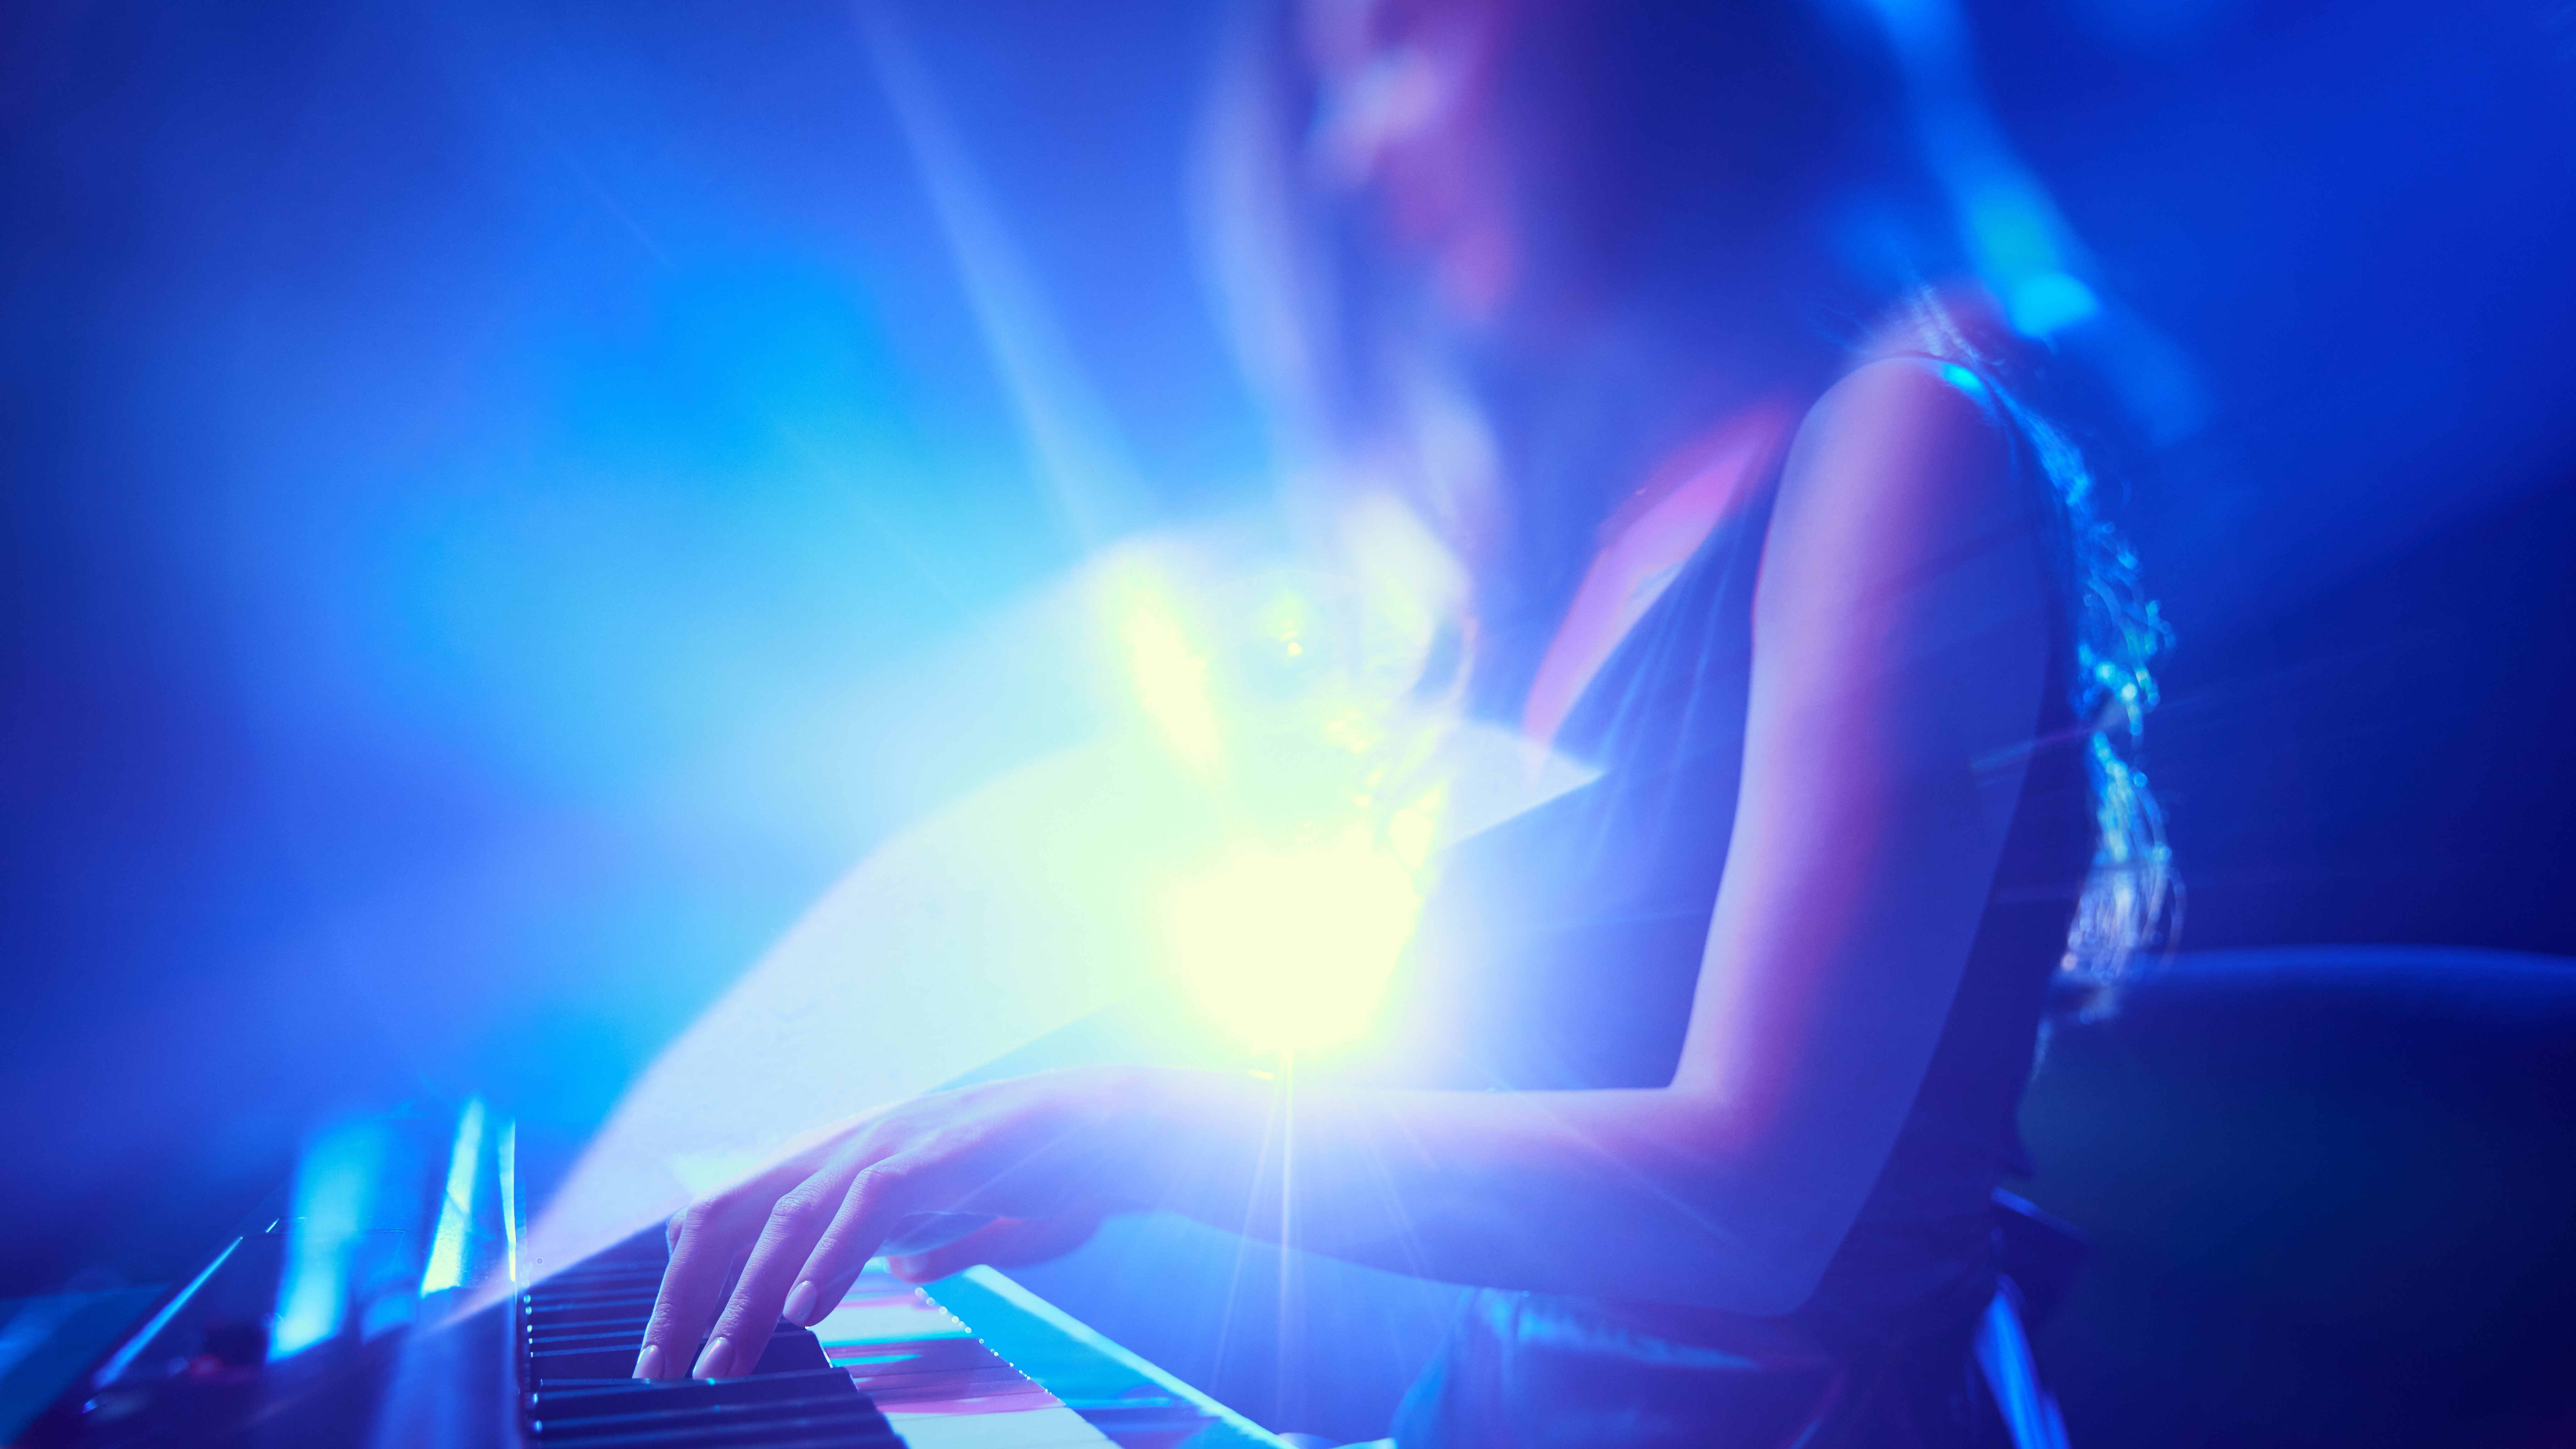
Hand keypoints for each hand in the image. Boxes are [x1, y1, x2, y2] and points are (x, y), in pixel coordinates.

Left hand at [632, 1066, 1169, 1378]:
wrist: (1127, 1132)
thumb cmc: (1059, 1179)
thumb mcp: (983, 1221)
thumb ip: (940, 1243)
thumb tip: (910, 1270)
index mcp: (855, 1163)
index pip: (741, 1214)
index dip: (691, 1283)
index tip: (666, 1351)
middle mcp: (855, 1145)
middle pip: (735, 1214)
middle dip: (686, 1297)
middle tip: (658, 1372)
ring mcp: (893, 1141)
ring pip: (787, 1217)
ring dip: (742, 1297)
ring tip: (718, 1362)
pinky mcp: (937, 1153)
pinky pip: (865, 1204)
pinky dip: (827, 1258)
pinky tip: (802, 1310)